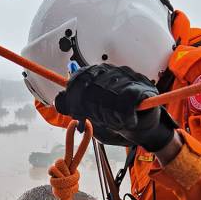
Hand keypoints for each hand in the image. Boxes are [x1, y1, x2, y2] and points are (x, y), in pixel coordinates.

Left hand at [55, 64, 176, 152]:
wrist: (142, 127)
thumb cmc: (115, 119)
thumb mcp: (90, 115)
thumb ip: (74, 108)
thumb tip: (58, 101)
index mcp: (99, 74)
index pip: (81, 76)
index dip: (75, 94)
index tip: (76, 111)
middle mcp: (112, 71)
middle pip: (92, 86)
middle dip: (92, 109)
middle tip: (101, 120)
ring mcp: (128, 77)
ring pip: (109, 95)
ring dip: (111, 115)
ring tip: (117, 122)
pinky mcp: (141, 88)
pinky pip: (126, 101)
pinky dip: (125, 116)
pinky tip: (128, 122)